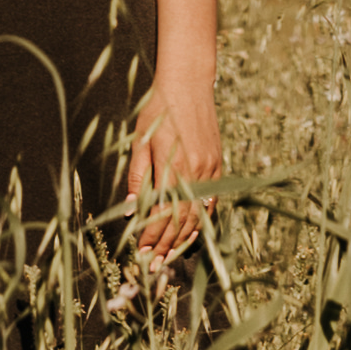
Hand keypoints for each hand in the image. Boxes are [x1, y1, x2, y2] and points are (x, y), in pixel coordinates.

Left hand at [126, 77, 220, 260]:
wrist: (188, 84)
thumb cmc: (158, 109)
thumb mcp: (140, 141)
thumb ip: (138, 178)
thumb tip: (132, 211)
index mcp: (173, 167)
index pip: (162, 214)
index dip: (152, 236)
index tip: (141, 252)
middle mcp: (195, 172)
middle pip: (182, 220)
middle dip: (166, 245)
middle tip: (153, 265)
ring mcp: (210, 170)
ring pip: (198, 214)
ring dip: (183, 238)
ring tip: (170, 256)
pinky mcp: (218, 165)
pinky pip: (210, 201)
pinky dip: (201, 220)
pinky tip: (192, 233)